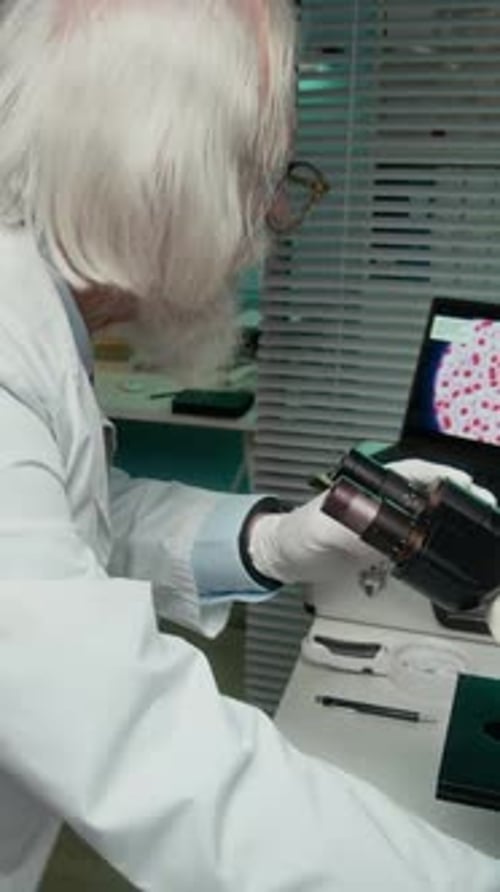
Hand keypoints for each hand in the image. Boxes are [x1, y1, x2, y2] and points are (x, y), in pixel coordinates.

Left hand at [248, 458, 496, 584]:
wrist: (282, 558)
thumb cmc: (294, 533)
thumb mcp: (321, 527)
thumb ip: (350, 526)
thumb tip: (379, 529)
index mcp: (368, 486)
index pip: (412, 472)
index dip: (441, 476)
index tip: (463, 484)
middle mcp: (379, 501)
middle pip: (425, 494)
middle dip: (454, 499)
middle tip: (480, 509)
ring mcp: (382, 523)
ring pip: (423, 519)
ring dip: (446, 524)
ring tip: (471, 529)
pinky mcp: (381, 546)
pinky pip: (413, 544)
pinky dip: (431, 547)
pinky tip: (443, 554)